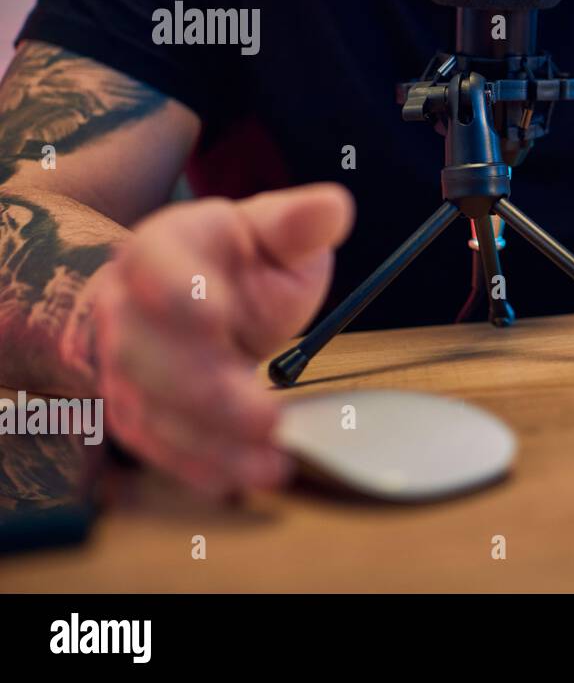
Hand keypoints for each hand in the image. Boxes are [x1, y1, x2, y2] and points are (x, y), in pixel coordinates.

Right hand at [72, 184, 353, 495]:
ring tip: (272, 464)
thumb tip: (335, 207)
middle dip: (207, 392)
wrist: (177, 297)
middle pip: (150, 354)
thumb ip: (298, 225)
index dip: (178, 291)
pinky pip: (158, 445)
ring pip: (152, 410)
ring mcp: (125, 365)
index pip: (155, 264)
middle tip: (267, 418)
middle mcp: (129, 309)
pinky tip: (239, 479)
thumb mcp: (270, 232)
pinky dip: (197, 466)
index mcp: (162, 250)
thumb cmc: (232, 262)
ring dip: (210, 443)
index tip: (215, 316)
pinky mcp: (138, 410)